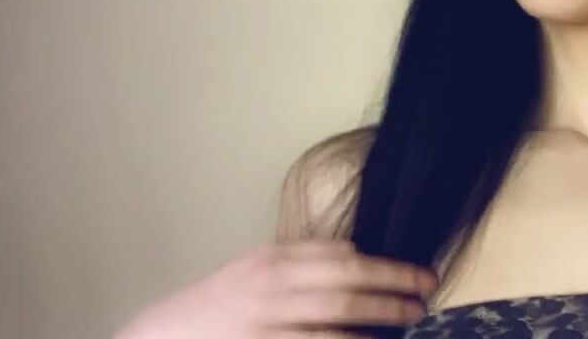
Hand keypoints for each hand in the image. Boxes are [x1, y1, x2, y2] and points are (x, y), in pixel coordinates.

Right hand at [114, 240, 439, 338]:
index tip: (416, 271)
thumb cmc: (216, 304)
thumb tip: (355, 257)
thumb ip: (300, 264)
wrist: (161, 335)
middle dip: (393, 289)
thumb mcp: (254, 270)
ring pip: (335, 322)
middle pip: (346, 286)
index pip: (340, 256)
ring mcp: (266, 323)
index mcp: (272, 260)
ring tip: (411, 321)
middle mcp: (270, 288)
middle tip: (425, 294)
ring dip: (378, 321)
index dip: (384, 264)